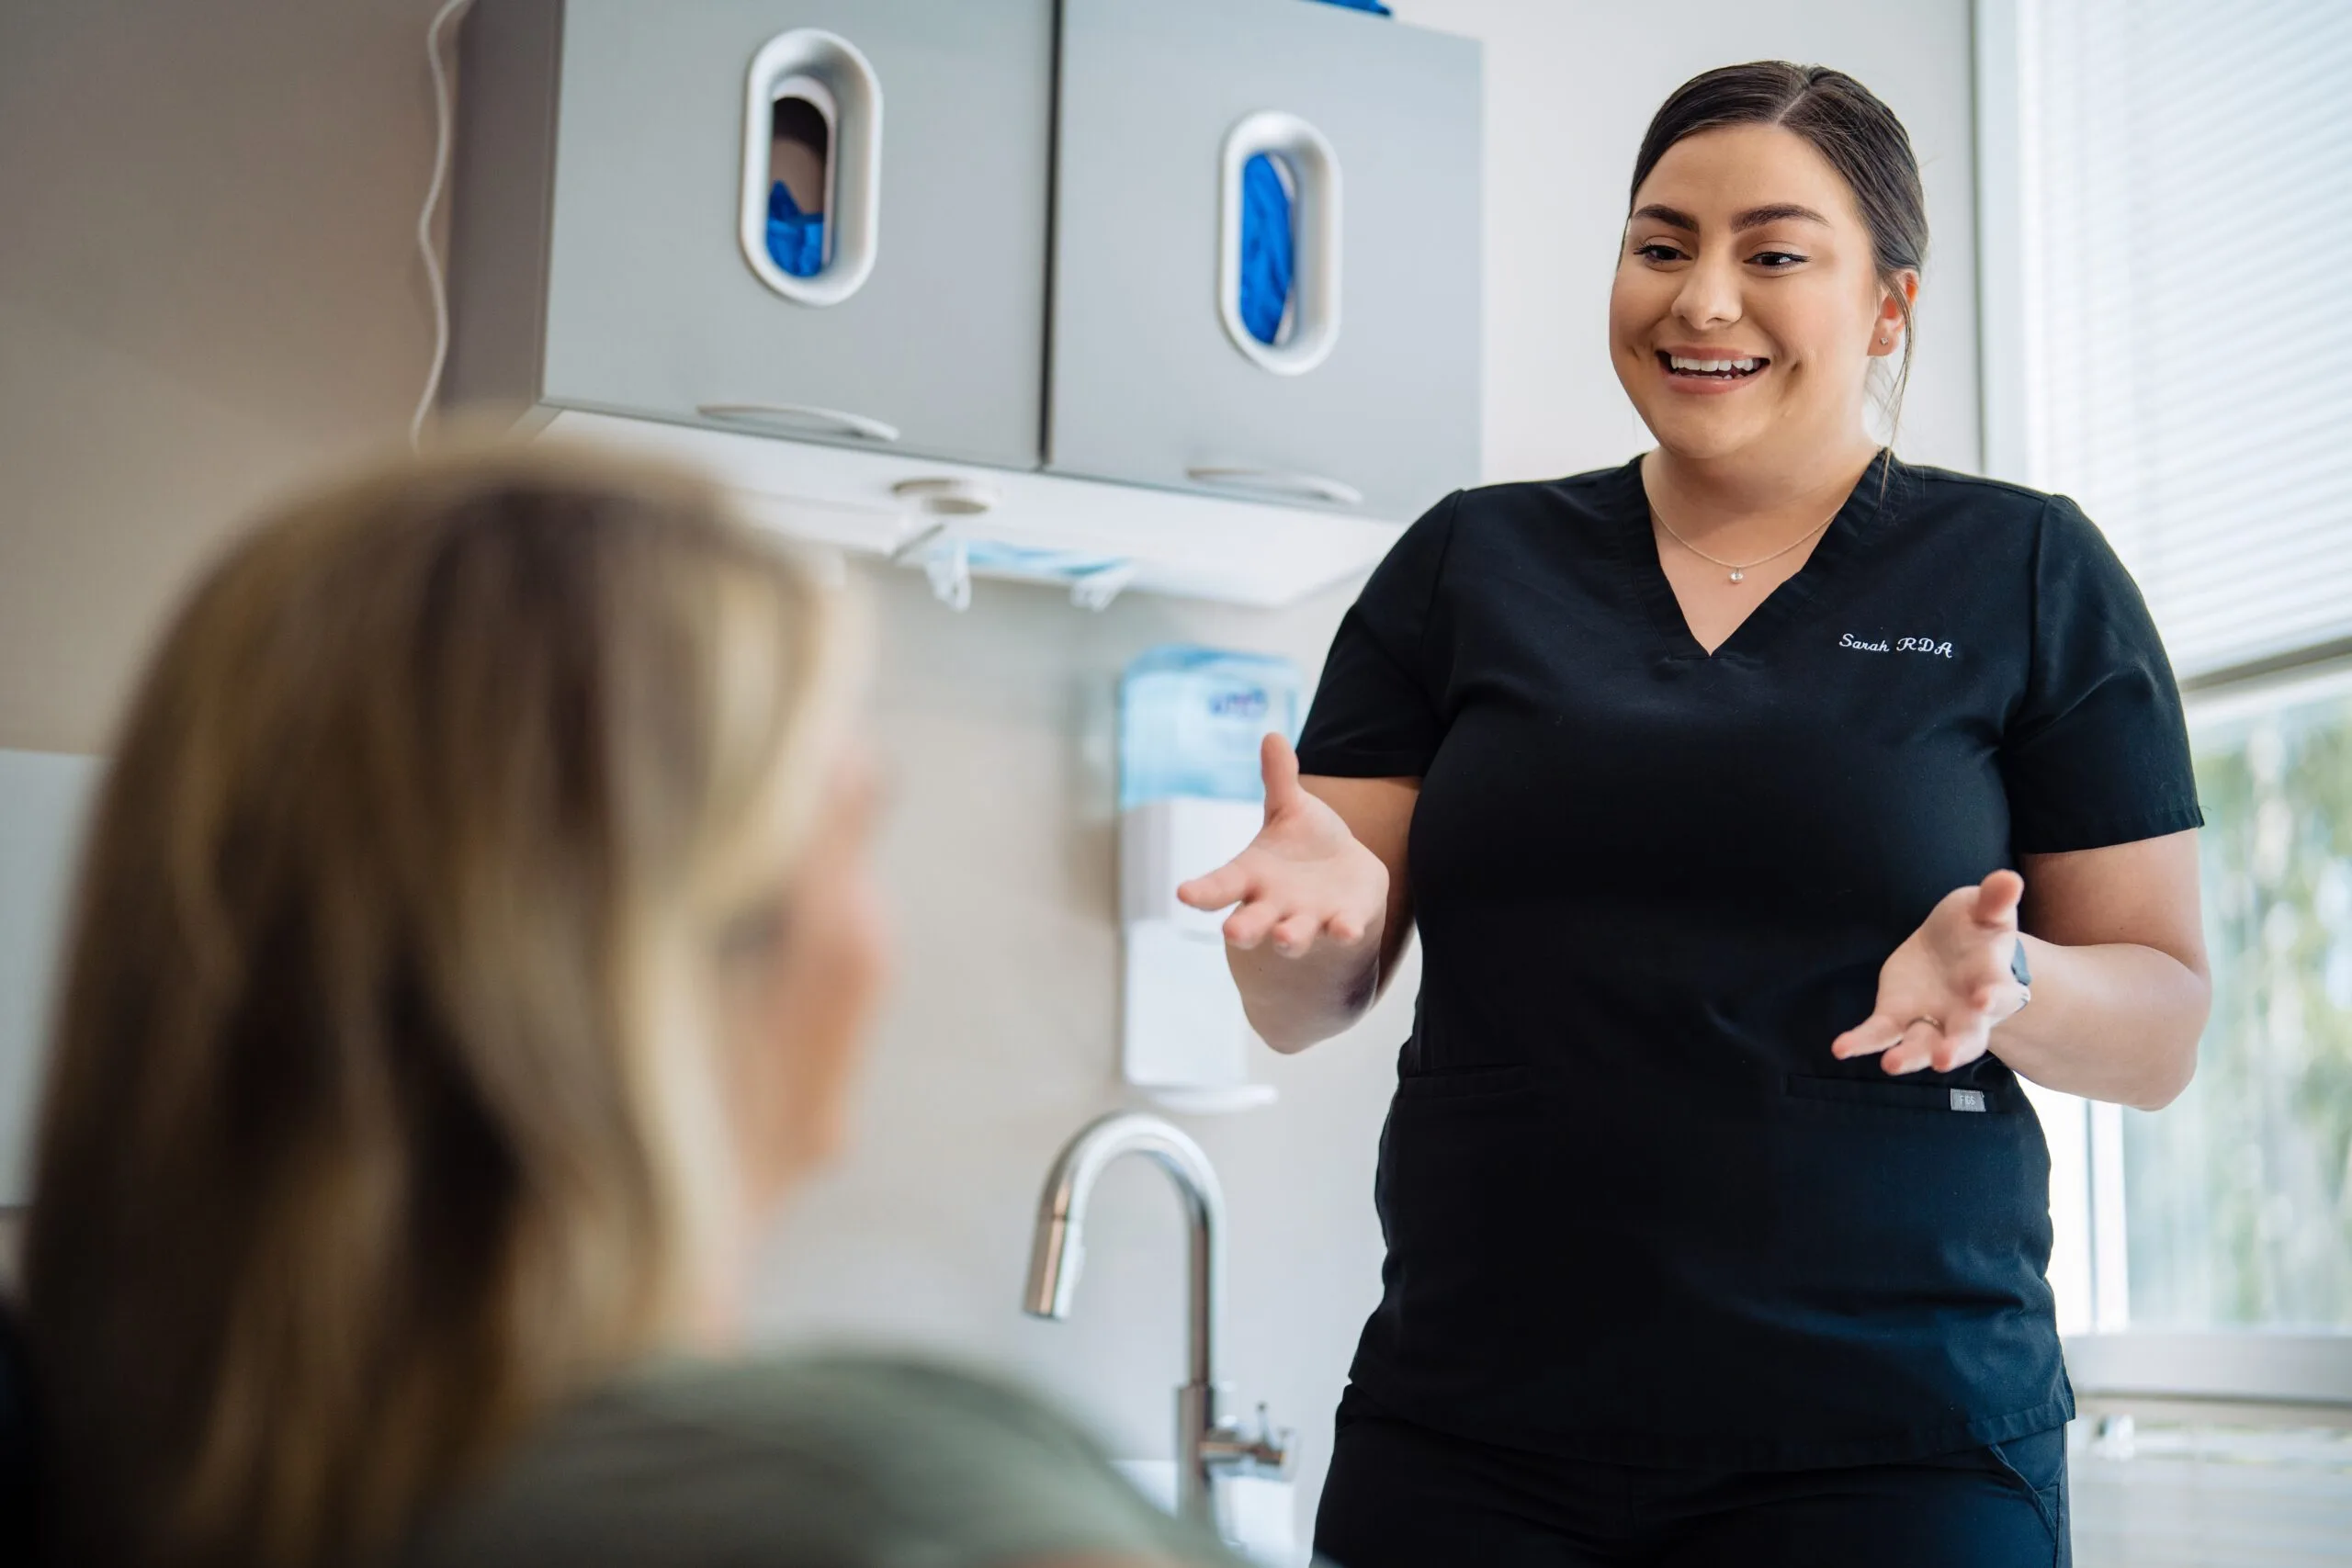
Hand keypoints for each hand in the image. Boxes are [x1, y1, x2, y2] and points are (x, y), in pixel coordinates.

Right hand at [1175, 733, 1387, 959]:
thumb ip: (1280, 780)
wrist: (1345, 878)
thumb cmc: (1303, 843)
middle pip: (1251, 921)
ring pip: (1294, 934)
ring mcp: (1307, 920)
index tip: (1183, 893)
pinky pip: (1342, 931)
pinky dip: (1344, 931)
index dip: (1202, 891)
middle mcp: (1273, 905)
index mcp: (1251, 876)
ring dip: (1290, 937)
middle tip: (1232, 934)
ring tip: (1286, 938)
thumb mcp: (1290, 809)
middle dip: (1243, 928)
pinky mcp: (1343, 924)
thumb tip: (1272, 735)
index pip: (1221, 885)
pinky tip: (1347, 929)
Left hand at [1832, 870, 2027, 1074]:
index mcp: (1994, 982)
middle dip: (1956, 1048)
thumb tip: (2009, 878)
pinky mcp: (1897, 1017)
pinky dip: (1862, 1042)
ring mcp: (1931, 1020)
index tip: (1986, 998)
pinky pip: (1880, 1034)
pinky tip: (1841, 1048)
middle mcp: (1967, 1013)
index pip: (2001, 994)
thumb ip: (1996, 899)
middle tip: (1945, 1058)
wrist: (1953, 947)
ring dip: (1911, 1056)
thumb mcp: (1985, 909)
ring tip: (1892, 1064)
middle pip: (1966, 1037)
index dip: (1995, 996)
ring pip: (1923, 1045)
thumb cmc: (1975, 929)